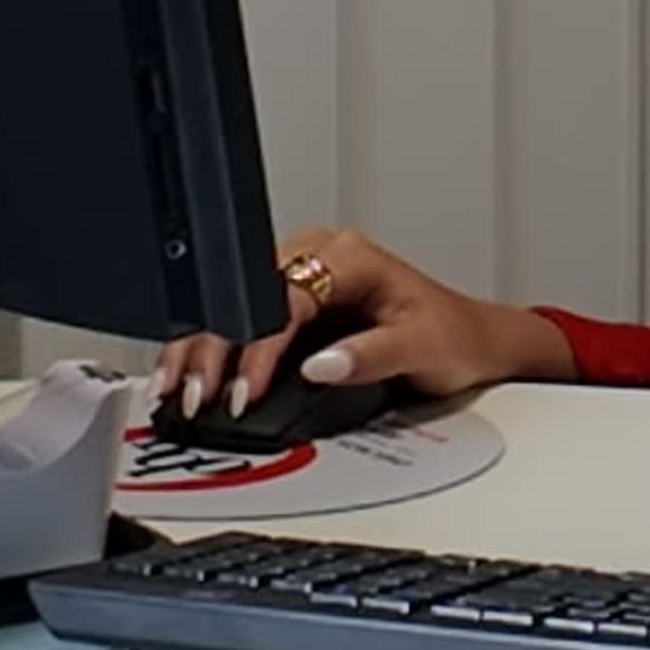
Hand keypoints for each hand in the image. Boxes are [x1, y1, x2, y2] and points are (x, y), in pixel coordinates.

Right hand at [150, 225, 575, 420]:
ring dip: (202, 348)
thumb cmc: (454, 336)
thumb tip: (322, 365)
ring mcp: (301, 280)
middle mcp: (319, 257)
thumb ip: (372, 355)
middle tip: (197, 393)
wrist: (471, 342)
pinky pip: (242, 322)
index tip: (245, 387)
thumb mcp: (422, 346)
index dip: (259, 344)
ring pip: (234, 307)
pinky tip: (191, 376)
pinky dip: (215, 352)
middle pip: (246, 296)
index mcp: (349, 256)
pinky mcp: (291, 309)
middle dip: (214, 347)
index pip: (285, 294)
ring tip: (177, 388)